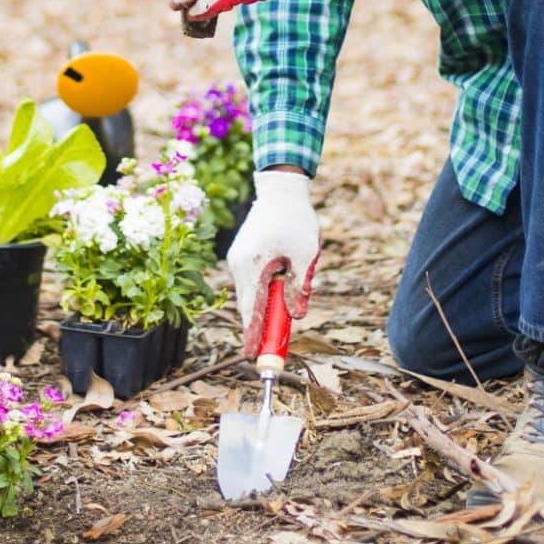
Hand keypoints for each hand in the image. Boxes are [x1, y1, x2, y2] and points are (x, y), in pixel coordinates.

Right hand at [226, 169, 319, 357]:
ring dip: (265, 303)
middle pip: (249, 303)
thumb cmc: (295, 218)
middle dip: (259, 324)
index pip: (252, 308)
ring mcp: (238, 257)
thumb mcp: (305, 254)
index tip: (251, 355)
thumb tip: (296, 315)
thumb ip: (299, 286)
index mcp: (252, 265)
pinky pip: (252, 279)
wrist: (281, 188)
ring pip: (251, 291)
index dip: (252, 334)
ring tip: (283, 304)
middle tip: (268, 346)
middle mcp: (239, 263)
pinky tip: (278, 286)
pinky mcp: (243, 253)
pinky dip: (263, 290)